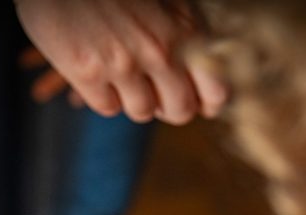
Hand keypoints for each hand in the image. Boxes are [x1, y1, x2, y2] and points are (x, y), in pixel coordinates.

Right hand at [15, 0, 227, 123]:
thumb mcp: (166, 2)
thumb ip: (189, 37)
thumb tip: (207, 89)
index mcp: (185, 29)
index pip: (217, 93)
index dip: (205, 102)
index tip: (192, 99)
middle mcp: (158, 49)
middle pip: (180, 111)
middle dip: (168, 106)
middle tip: (153, 90)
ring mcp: (122, 63)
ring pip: (143, 112)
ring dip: (133, 99)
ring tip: (120, 71)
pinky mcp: (87, 73)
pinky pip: (108, 108)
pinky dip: (103, 95)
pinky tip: (96, 67)